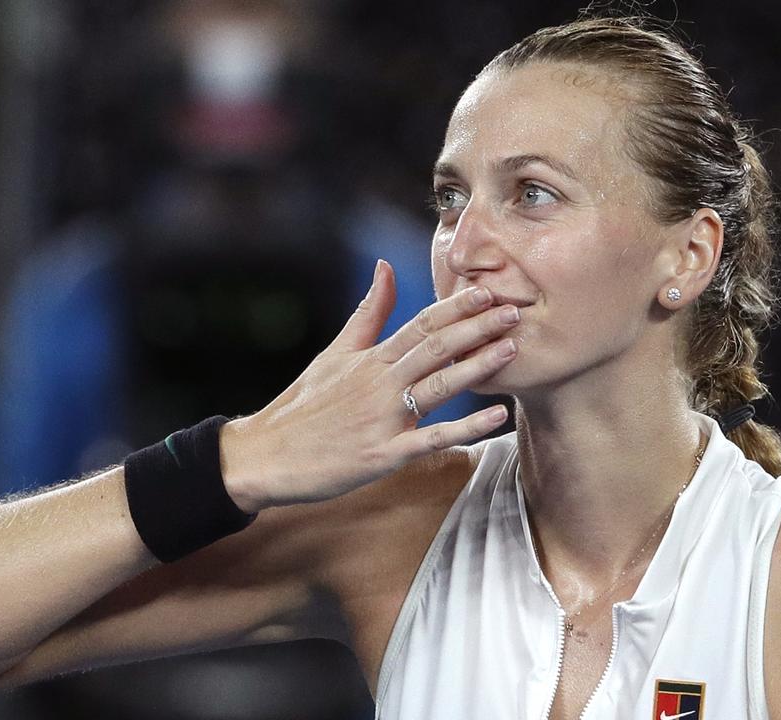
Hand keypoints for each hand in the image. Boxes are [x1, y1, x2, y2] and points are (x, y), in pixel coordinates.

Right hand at [221, 260, 519, 511]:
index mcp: (369, 359)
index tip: (489, 291)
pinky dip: (466, 428)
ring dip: (478, 366)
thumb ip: (367, 312)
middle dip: (477, 328)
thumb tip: (386, 266)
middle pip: (435, 348)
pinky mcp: (382, 454)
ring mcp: (381, 418)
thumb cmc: (302, 406)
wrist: (264, 455)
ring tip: (513, 349)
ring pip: (437, 386)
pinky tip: (498, 416)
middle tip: (516, 311)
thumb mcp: (333, 353)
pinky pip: (431, 439)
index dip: (456, 307)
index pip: (420, 324)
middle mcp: (378, 383)